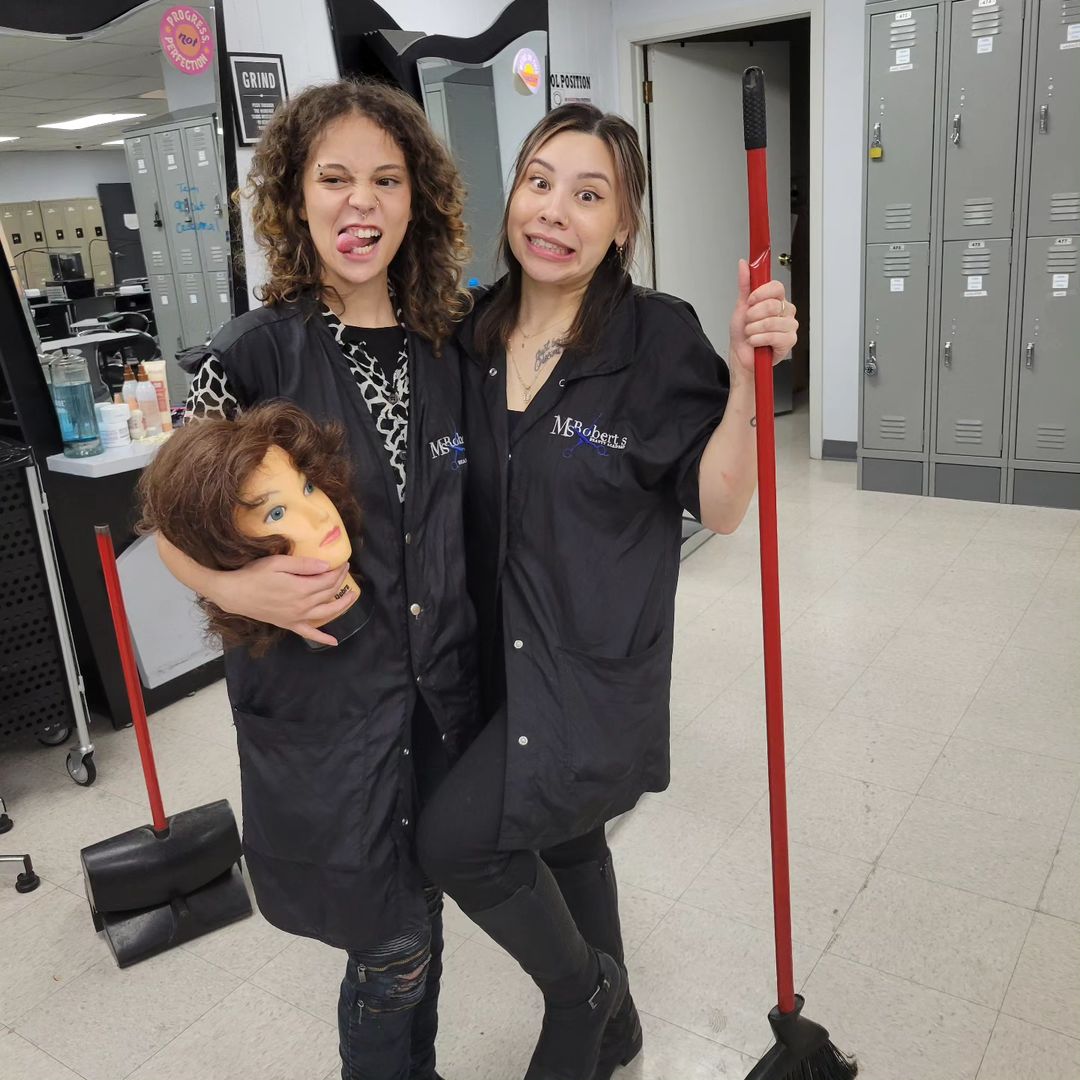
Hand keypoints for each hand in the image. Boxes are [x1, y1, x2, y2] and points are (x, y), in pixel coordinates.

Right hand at [213, 555, 355, 646]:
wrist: (234, 594)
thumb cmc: (254, 575)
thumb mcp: (278, 563)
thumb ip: (303, 565)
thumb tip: (326, 566)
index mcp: (302, 589)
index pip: (328, 580)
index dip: (338, 571)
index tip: (344, 563)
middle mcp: (303, 605)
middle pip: (329, 593)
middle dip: (340, 581)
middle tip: (345, 571)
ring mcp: (297, 617)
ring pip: (327, 613)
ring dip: (342, 605)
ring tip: (352, 597)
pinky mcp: (289, 624)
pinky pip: (309, 633)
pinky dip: (323, 638)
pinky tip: (334, 641)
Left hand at [727, 259, 798, 378]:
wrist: (741, 356)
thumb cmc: (743, 334)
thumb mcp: (741, 307)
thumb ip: (745, 285)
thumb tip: (743, 264)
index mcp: (776, 301)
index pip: (777, 287)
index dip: (760, 294)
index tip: (750, 301)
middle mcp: (785, 312)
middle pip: (772, 305)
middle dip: (753, 316)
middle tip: (748, 323)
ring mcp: (790, 326)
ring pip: (771, 322)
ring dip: (753, 330)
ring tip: (751, 334)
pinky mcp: (789, 341)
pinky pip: (772, 336)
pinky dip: (758, 340)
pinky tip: (756, 342)